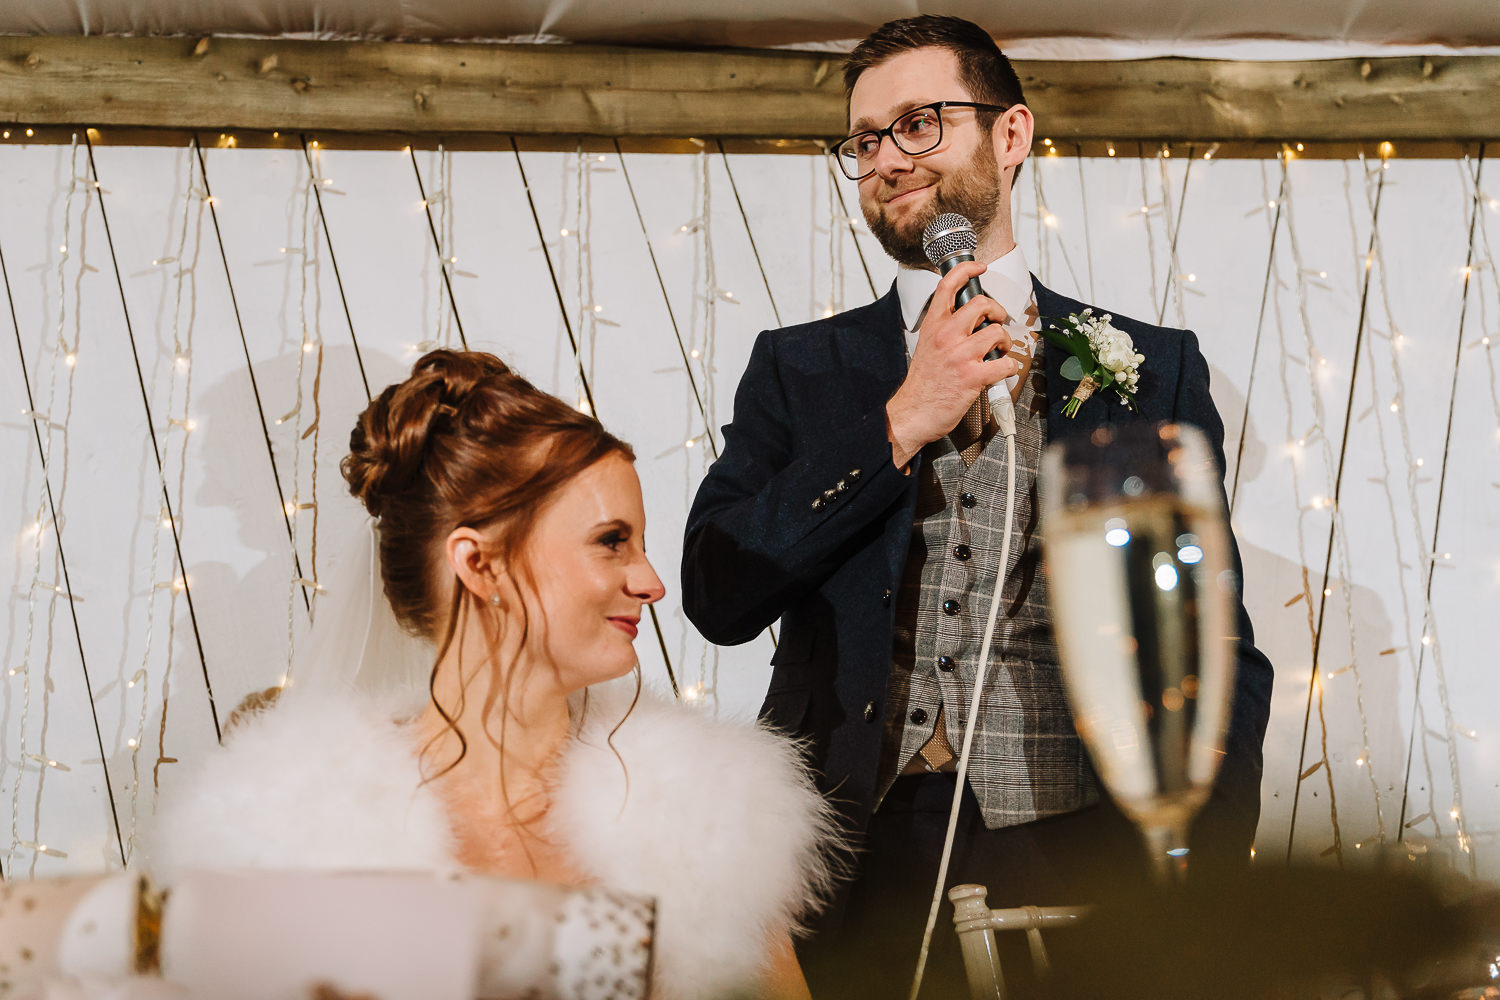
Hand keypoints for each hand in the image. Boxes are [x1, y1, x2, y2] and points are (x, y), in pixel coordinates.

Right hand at [885, 261, 1020, 467]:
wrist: (913, 413)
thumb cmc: (922, 383)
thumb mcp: (925, 346)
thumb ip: (944, 329)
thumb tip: (969, 321)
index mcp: (933, 326)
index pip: (948, 286)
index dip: (967, 270)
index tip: (979, 267)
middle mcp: (946, 336)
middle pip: (982, 303)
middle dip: (997, 312)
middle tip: (996, 323)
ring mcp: (960, 355)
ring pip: (998, 332)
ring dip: (1006, 342)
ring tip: (1000, 351)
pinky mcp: (973, 377)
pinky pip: (1005, 364)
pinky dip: (1009, 368)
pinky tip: (1001, 372)